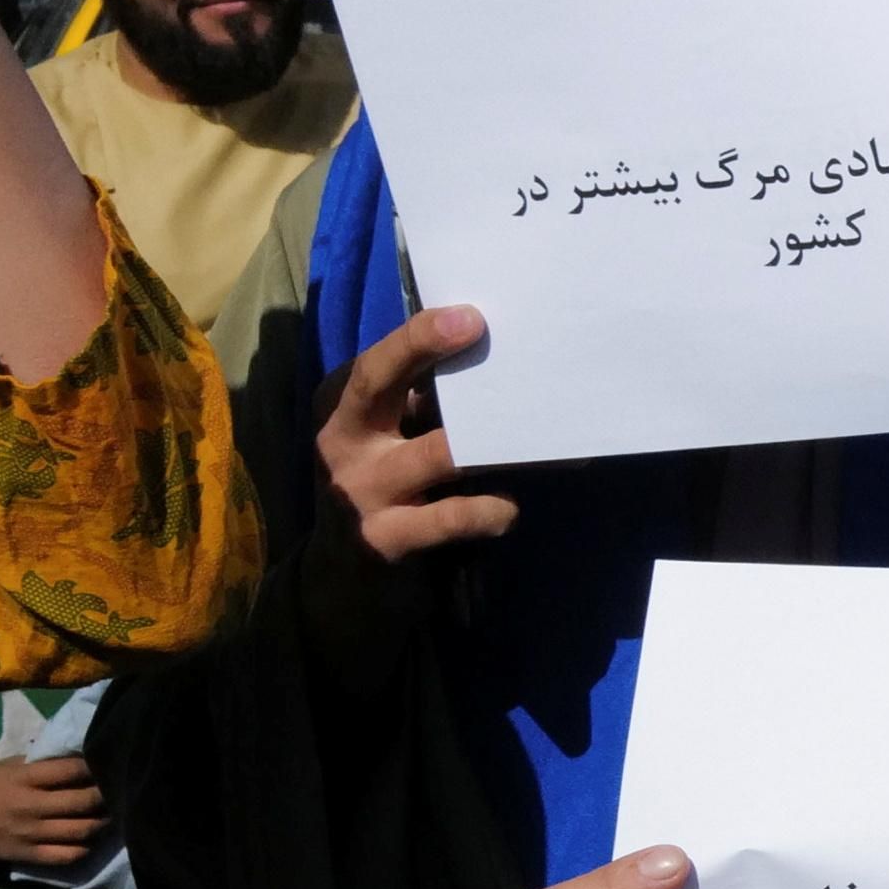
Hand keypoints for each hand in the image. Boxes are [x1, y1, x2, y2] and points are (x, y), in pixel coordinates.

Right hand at [0, 753, 104, 871]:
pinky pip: (67, 855)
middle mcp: (31, 806)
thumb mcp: (5, 767)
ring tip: (110, 815)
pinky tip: (89, 840)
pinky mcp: (28, 855)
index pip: (71, 770)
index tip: (108, 766)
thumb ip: (39, 763)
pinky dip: (84, 848)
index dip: (96, 767)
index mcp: (24, 778)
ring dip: (102, 823)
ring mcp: (31, 833)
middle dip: (107, 795)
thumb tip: (76, 756)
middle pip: (84, 801)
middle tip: (117, 792)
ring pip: (82, 830)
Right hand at [318, 304, 517, 560]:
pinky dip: (489, 510)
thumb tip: (489, 355)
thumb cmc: (385, 486)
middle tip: (480, 328)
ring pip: (435, 453)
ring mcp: (361, 490)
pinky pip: (448, 517)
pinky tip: (508, 508)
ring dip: (494, 442)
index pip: (376, 363)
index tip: (469, 315)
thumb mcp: (390, 438)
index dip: (417, 336)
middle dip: (420, 349)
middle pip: (377, 383)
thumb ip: (422, 403)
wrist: (341, 573)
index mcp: (344, 408)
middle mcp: (342, 440)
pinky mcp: (384, 538)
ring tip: (546, 437)